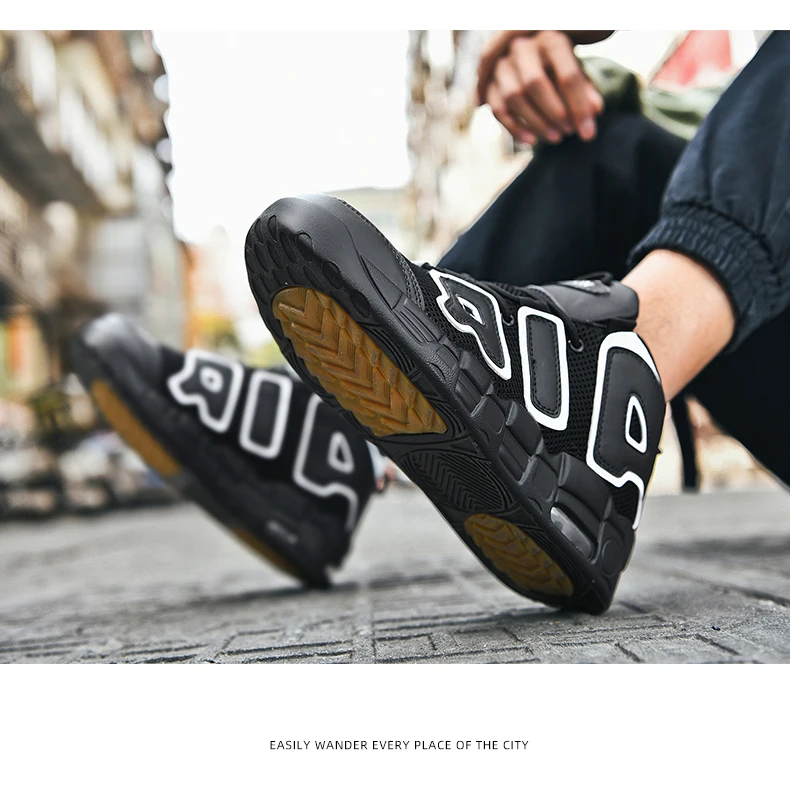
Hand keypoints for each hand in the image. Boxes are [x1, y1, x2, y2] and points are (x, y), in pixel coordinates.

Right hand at [477, 30, 605, 145]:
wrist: (531, 57)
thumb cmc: (559, 67)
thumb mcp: (575, 72)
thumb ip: (585, 90)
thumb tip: (596, 110)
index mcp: (551, 39)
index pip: (567, 75)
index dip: (579, 107)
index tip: (588, 133)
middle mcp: (522, 47)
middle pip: (534, 83)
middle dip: (554, 112)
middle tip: (568, 132)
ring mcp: (502, 65)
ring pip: (514, 96)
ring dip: (535, 122)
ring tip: (555, 138)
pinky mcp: (488, 84)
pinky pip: (498, 109)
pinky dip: (515, 128)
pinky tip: (532, 141)